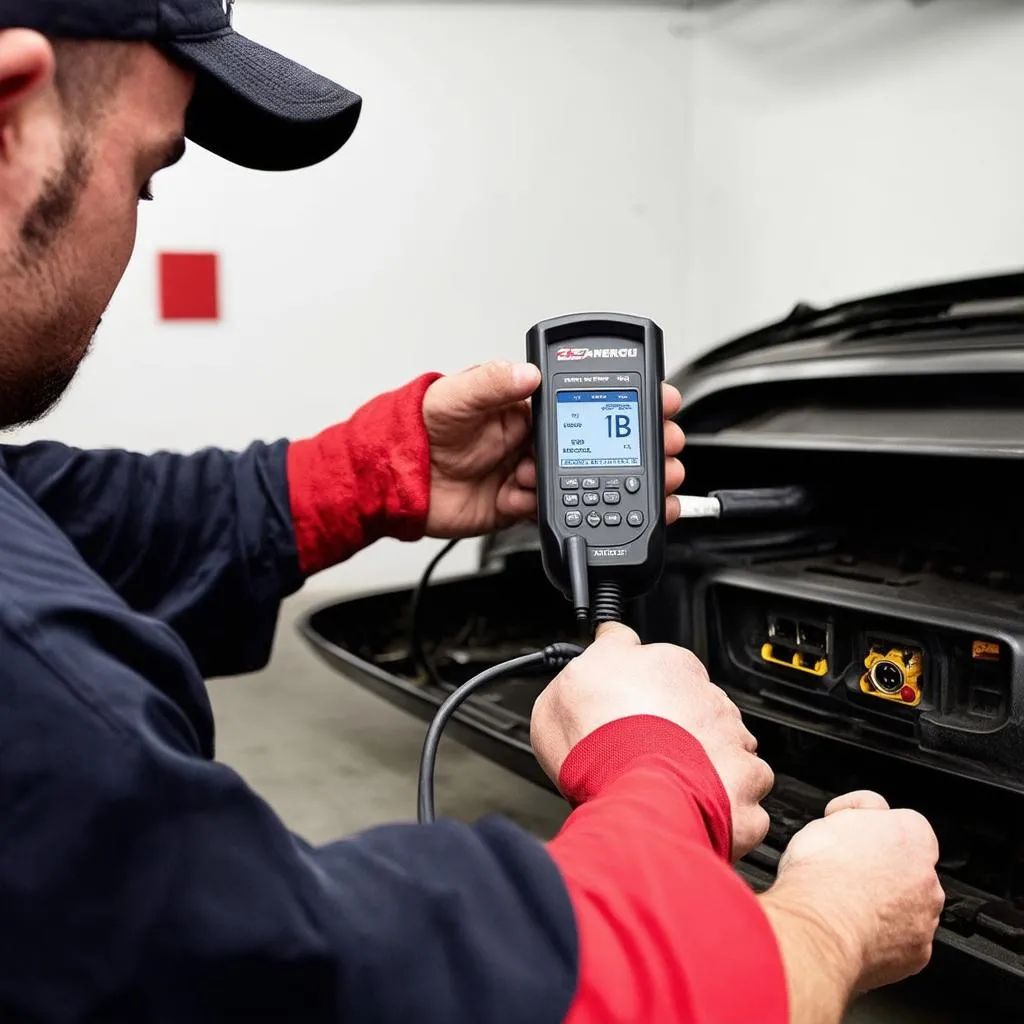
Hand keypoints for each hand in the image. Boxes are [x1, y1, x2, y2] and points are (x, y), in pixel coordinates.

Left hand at [421, 362, 685, 538]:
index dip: (626, 401)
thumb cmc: (418, 429)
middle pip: (599, 443)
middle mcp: (533, 439)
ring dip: (605, 485)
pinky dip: (551, 512)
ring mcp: (529, 474)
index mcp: (526, 407)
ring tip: (624, 486)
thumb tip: (528, 373)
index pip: (587, 400)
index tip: (660, 400)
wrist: (395, 482)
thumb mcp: (455, 396)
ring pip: (583, 480)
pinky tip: (530, 500)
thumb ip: (492, 383)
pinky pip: (551, 512)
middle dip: (635, 447)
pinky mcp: (518, 506)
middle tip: (664, 449)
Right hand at [530, 621, 773, 858]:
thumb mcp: (573, 676)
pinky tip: (696, 808)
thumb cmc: (600, 738)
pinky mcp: (748, 783)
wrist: (633, 793)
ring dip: (708, 764)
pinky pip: (746, 793)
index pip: (670, 668)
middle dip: (681, 730)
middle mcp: (708, 698)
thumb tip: (611, 636)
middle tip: (646, 753)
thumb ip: (604, 651)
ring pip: (728, 747)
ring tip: (672, 785)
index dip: (650, 693)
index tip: (635, 709)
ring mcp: (732, 740)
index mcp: (672, 666)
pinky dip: (729, 805)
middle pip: (699, 709)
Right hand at [767, 791, 943, 993]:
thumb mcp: (831, 819)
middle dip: (881, 868)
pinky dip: (882, 937)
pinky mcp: (917, 952)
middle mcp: (928, 876)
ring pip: (906, 905)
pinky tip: (853, 929)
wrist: (819, 926)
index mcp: (912, 835)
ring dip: (883, 904)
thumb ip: (858, 812)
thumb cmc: (822, 874)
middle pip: (907, 867)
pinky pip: (901, 941)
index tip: (847, 832)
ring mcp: (925, 917)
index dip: (869, 825)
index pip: (900, 821)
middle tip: (843, 871)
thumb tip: (865, 809)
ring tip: (845, 904)